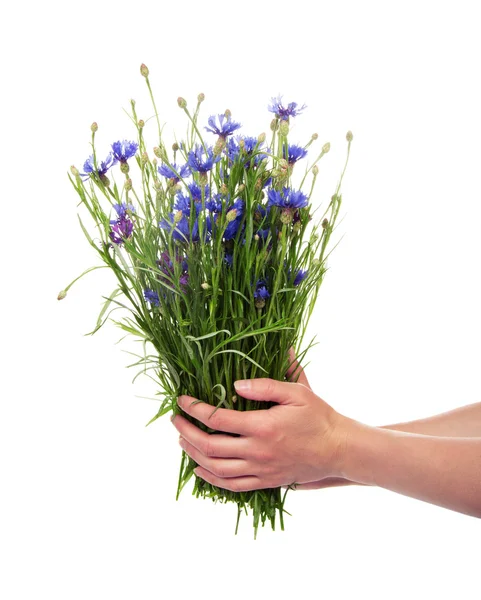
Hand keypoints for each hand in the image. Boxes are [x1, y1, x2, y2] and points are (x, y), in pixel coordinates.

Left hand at [171, 352, 350, 491]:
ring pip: (216, 468)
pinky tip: (199, 469)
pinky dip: (211, 479)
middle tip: (176, 420)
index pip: (217, 419)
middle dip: (186, 432)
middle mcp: (257, 451)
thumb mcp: (297, 391)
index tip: (182, 400)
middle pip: (210, 446)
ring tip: (182, 440)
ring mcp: (260, 470)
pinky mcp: (265, 481)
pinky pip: (232, 485)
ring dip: (193, 454)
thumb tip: (235, 384)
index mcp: (262, 426)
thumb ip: (265, 385)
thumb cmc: (318, 416)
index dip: (194, 409)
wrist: (338, 449)